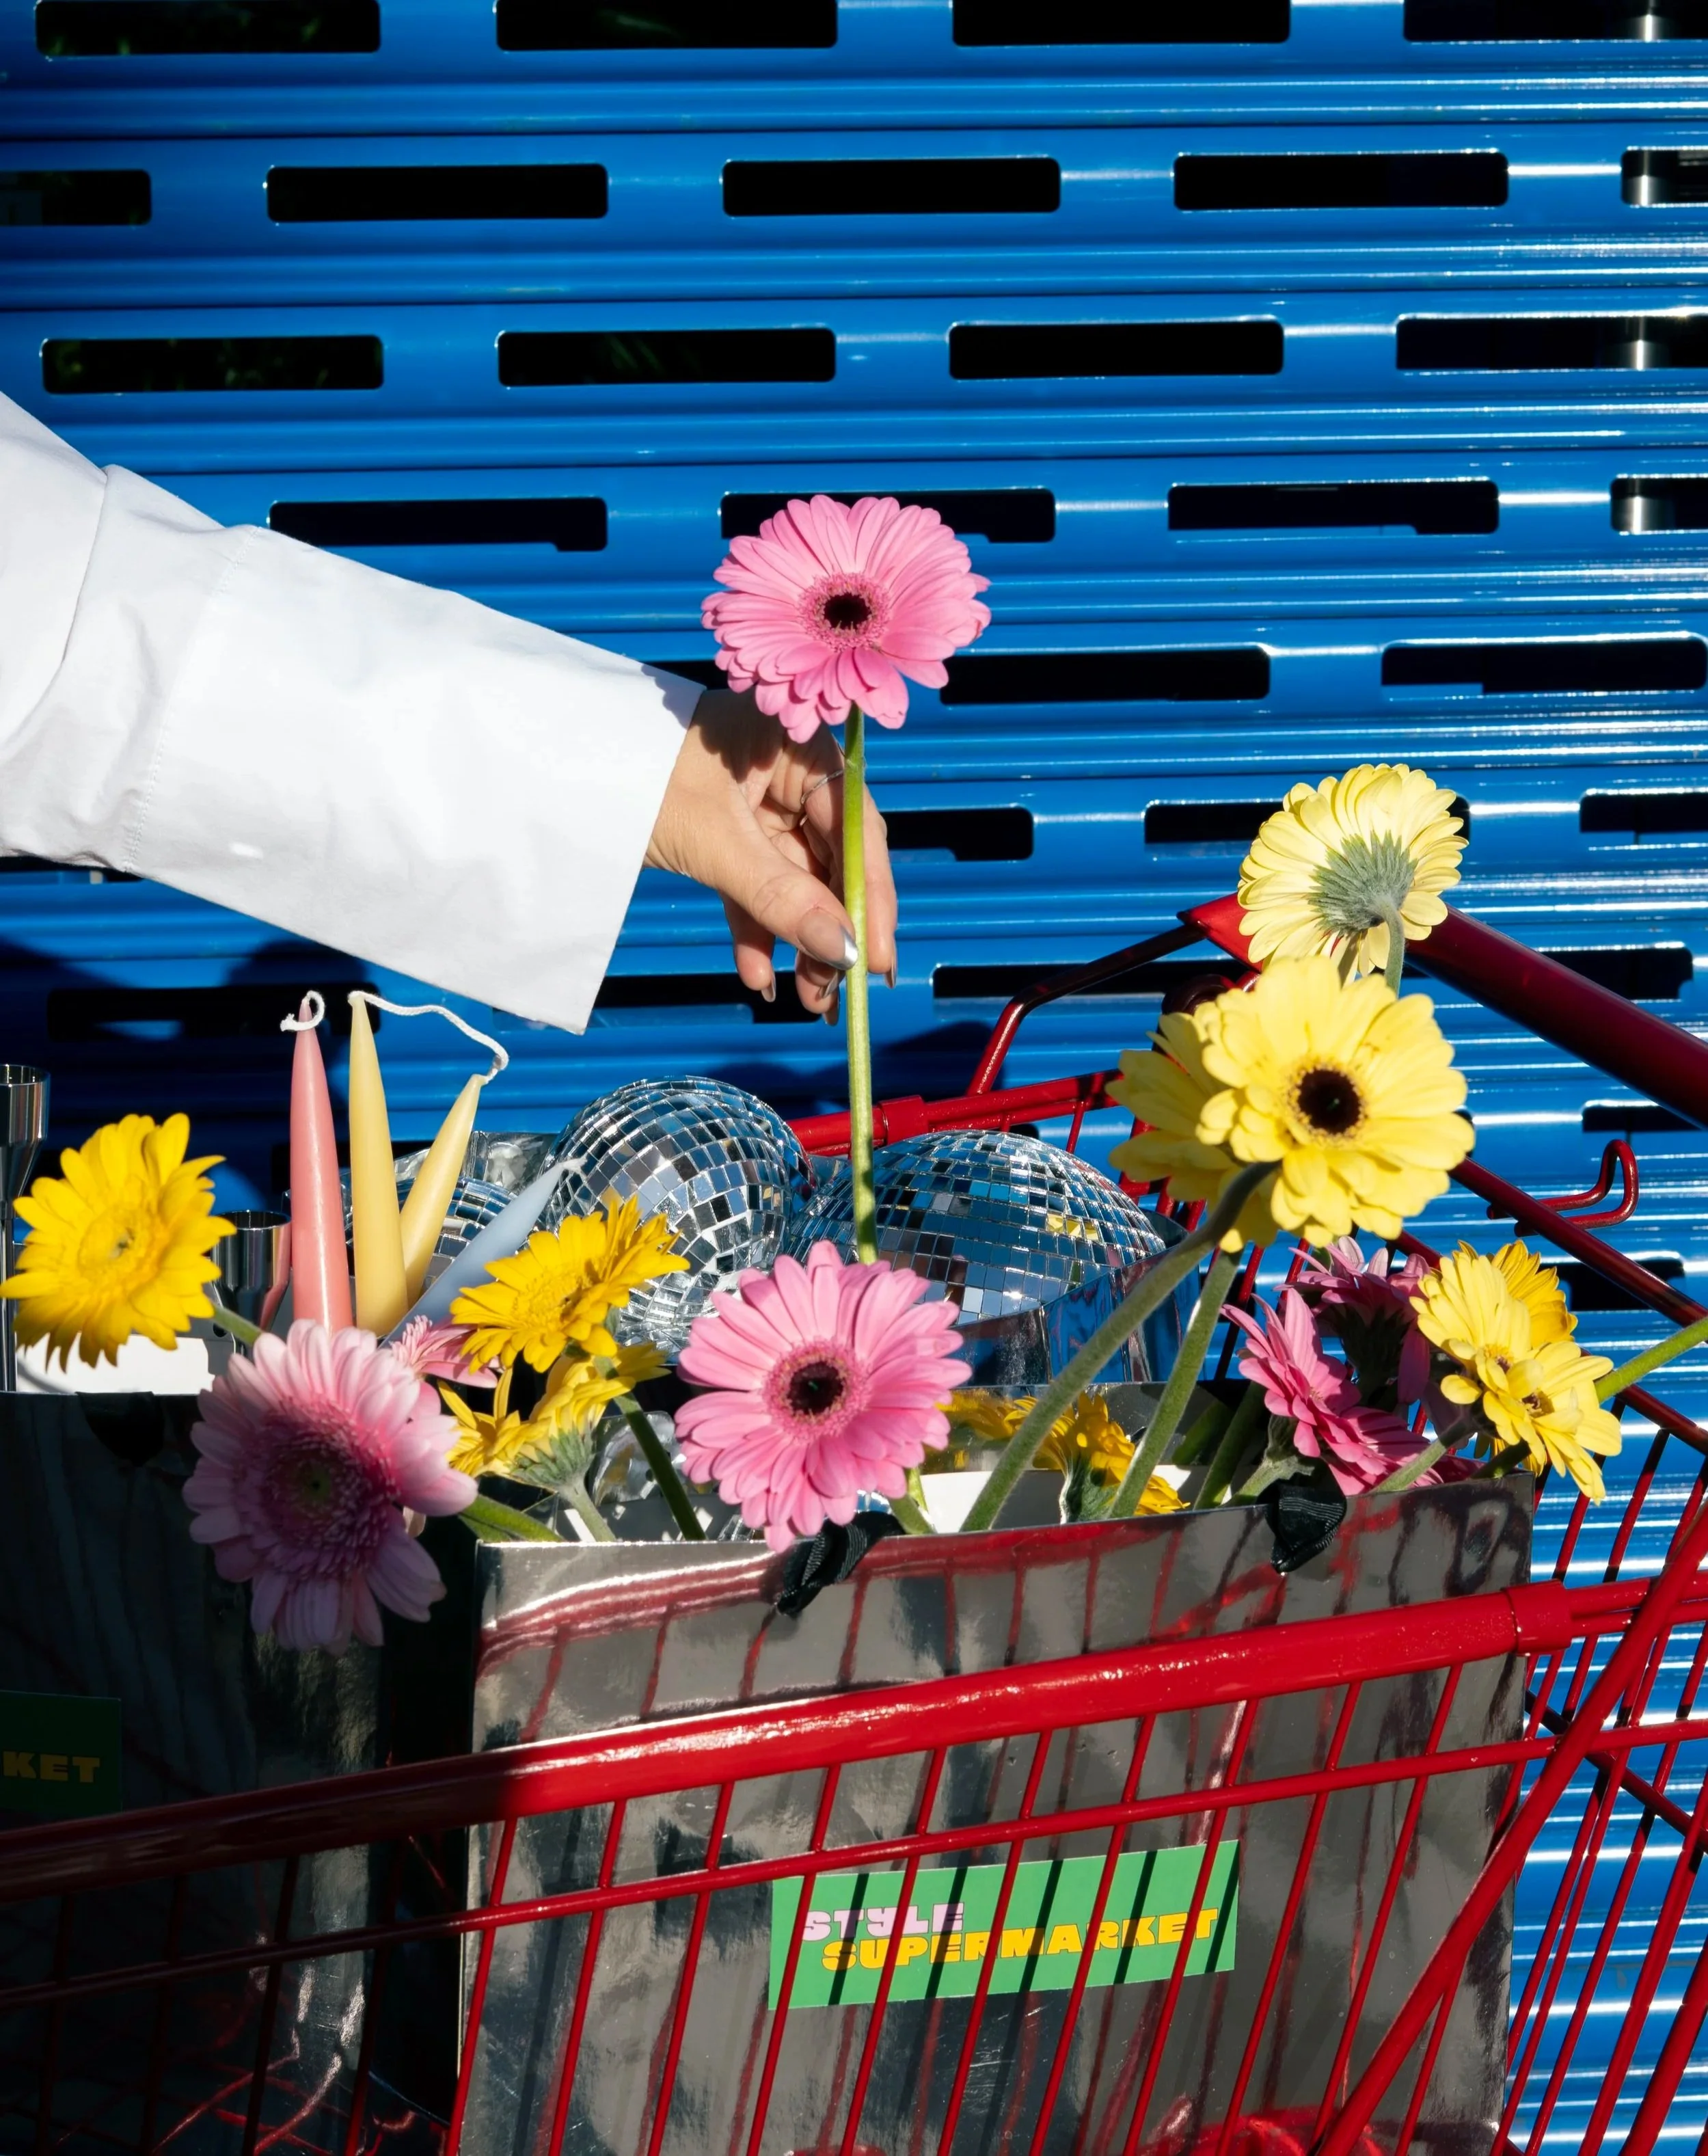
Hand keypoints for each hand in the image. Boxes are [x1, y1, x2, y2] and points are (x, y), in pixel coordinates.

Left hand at [645, 689, 896, 1019]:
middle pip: (830, 861)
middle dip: (832, 930)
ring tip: (806, 1000)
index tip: (874, 959)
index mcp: (798, 747)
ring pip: (794, 884)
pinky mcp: (722, 836)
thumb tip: (844, 951)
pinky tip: (758, 977)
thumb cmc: (634, 777)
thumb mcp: (714, 841)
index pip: (855, 829)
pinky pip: (752, 889)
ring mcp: (754, 806)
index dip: (869, 897)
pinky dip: (755, 932)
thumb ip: (781, 896)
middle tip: (838, 993)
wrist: (549, 771)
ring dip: (798, 942)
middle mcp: (785, 773)